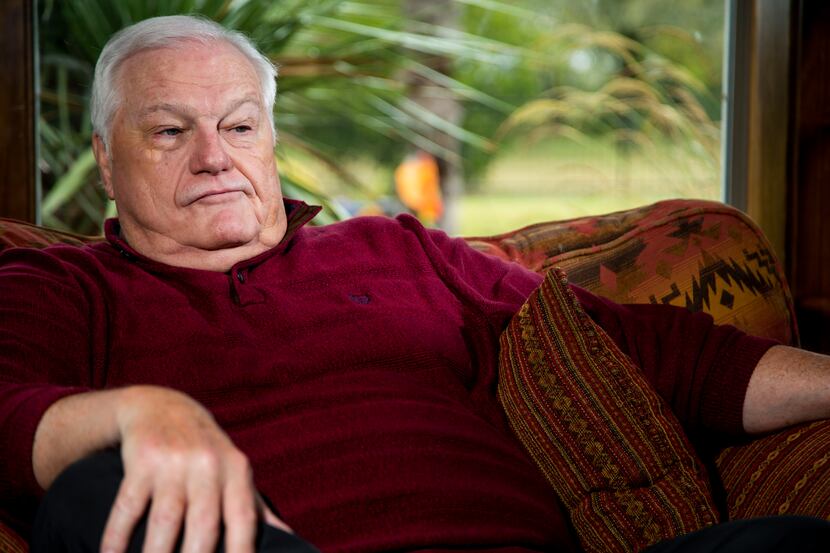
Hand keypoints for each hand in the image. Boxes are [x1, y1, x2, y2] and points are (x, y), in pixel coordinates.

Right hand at [99, 386, 289, 552]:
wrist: (163, 407)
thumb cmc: (207, 452)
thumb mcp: (235, 472)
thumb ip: (257, 509)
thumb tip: (290, 541)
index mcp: (237, 472)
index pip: (244, 519)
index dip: (242, 551)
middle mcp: (209, 465)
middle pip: (204, 526)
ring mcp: (174, 463)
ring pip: (165, 520)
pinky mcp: (142, 460)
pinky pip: (128, 506)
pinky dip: (117, 536)